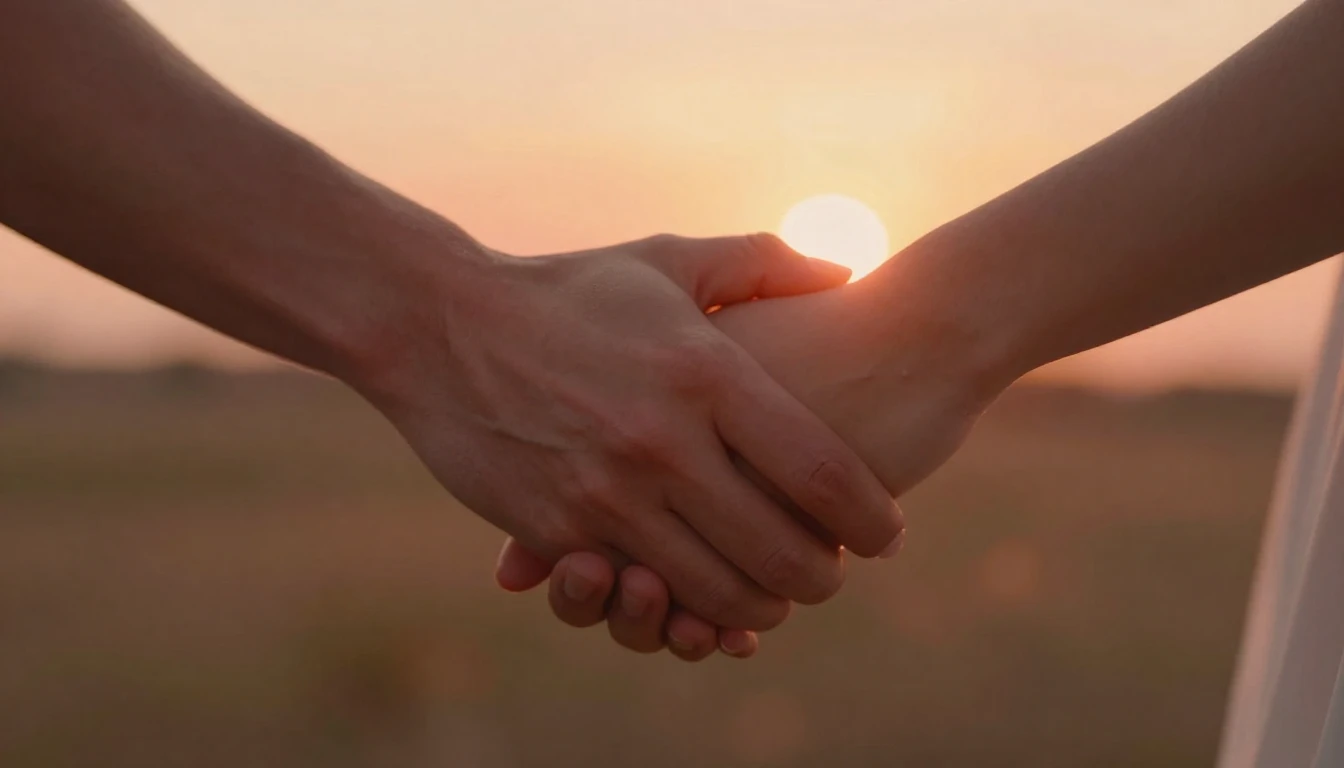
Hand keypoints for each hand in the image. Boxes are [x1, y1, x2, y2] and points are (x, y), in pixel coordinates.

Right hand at [358, 234, 904, 630]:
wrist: (440, 323)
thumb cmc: (568, 291)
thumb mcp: (665, 261)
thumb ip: (761, 262)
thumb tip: (846, 269)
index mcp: (706, 371)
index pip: (820, 470)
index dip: (870, 516)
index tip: (888, 531)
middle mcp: (664, 439)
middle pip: (781, 550)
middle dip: (823, 579)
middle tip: (834, 574)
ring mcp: (608, 491)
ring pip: (716, 590)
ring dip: (759, 606)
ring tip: (774, 595)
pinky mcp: (559, 528)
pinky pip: (641, 591)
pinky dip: (680, 607)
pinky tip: (697, 594)